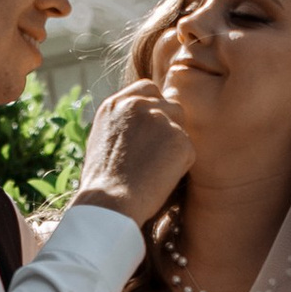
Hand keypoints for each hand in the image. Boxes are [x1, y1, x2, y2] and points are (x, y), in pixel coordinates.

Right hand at [72, 80, 193, 224]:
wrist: (108, 203)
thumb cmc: (101, 183)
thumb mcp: (102, 140)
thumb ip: (124, 122)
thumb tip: (142, 124)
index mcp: (116, 104)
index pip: (147, 88)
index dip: (154, 106)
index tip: (151, 127)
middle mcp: (138, 105)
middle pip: (170, 104)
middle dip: (168, 125)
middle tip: (157, 154)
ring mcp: (161, 120)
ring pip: (181, 126)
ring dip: (174, 143)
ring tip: (155, 169)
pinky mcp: (179, 139)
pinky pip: (188, 151)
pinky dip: (180, 166)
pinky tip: (161, 180)